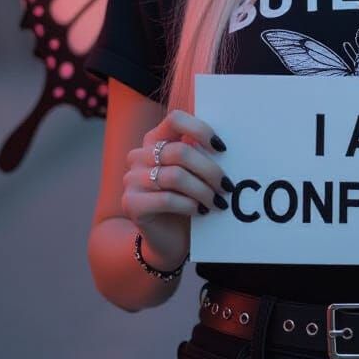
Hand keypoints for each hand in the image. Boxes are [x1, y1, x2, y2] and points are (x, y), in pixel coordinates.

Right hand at [121, 109, 232, 267]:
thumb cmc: (187, 199)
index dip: (201, 130)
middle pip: (181, 152)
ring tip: (218, 202)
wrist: (170, 239)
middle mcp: (139, 155)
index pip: (176, 119)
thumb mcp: (195, 172)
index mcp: (154, 139)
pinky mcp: (131, 203)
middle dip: (209, 170)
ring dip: (203, 190)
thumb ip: (202, 153)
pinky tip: (200, 210)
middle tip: (227, 186)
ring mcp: (132, 178)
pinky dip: (189, 204)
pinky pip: (166, 199)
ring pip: (175, 176)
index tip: (222, 149)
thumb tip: (224, 146)